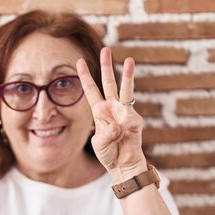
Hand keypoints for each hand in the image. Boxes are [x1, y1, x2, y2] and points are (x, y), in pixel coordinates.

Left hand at [77, 48, 146, 179]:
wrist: (124, 165)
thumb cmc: (110, 153)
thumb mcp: (99, 143)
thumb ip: (105, 134)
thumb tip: (117, 126)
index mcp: (100, 111)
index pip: (91, 90)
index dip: (85, 76)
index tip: (79, 61)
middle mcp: (113, 108)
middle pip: (109, 83)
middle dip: (106, 66)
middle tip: (105, 49)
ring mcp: (125, 112)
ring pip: (125, 90)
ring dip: (128, 75)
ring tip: (130, 60)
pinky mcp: (135, 121)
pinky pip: (127, 121)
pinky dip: (121, 129)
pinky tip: (119, 137)